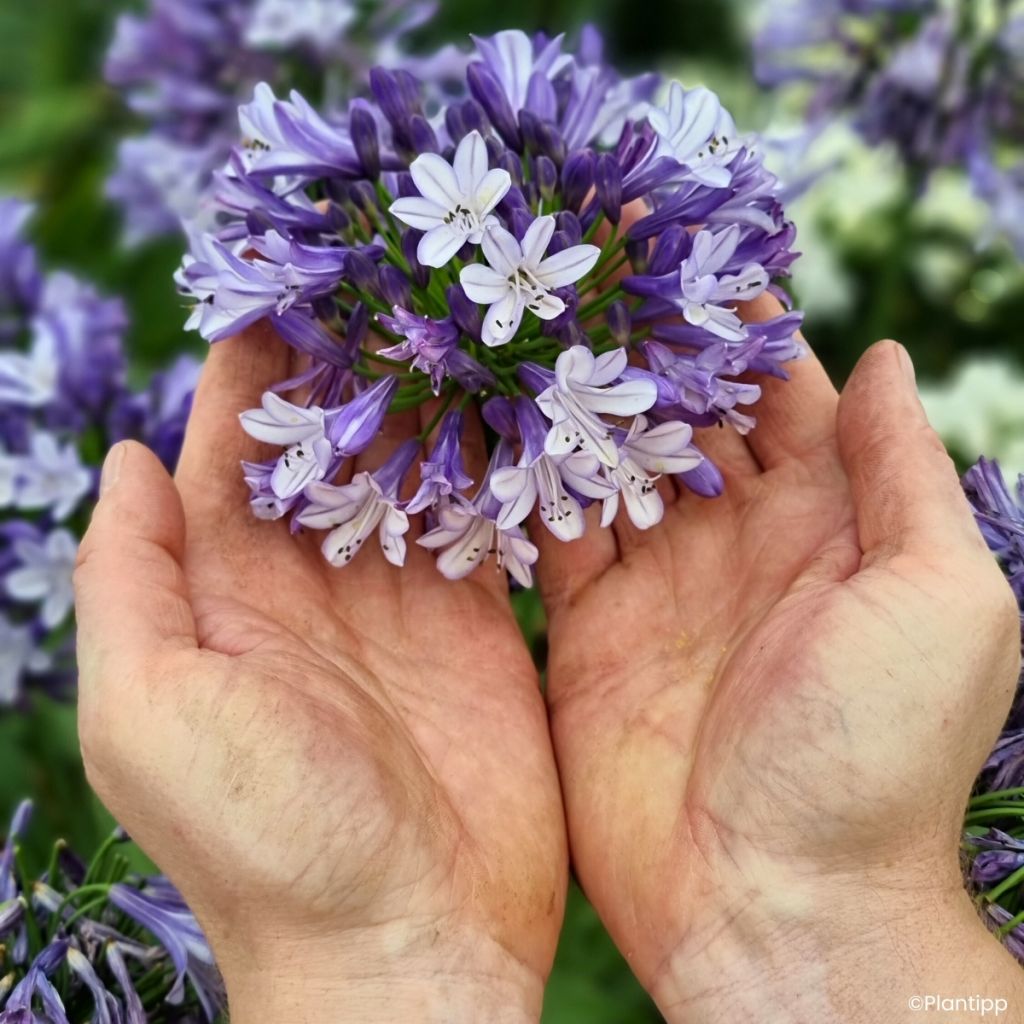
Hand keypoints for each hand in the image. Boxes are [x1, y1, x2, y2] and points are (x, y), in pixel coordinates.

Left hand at [74, 324, 565, 1022]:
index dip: (252, 366)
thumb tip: (130, 458)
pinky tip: (515, 402)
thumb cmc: (265, 841)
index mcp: (227, 590)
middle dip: (354, 363)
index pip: (235, 447)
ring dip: (430, 400)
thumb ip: (132, 580)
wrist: (404, 942)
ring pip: (413, 470)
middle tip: (391, 275)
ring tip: (458, 316)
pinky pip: (485, 522)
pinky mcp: (480, 623)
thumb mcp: (149, 712)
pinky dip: (494, 465)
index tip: (285, 280)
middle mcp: (315, 582)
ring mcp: (403, 600)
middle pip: (331, 442)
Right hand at [537, 298, 1023, 1020]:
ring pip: (610, 464)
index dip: (741, 324)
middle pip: (684, 416)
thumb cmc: (877, 756)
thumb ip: (905, 475)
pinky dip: (529, 484)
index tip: (689, 247)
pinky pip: (553, 536)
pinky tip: (494, 423)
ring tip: (528, 321)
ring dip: (578, 401)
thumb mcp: (942, 600)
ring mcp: (658, 583)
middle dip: (643, 344)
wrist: (775, 903)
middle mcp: (738, 541)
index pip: (780, 394)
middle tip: (585, 263)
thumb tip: (882, 357)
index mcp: (829, 522)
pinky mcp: (589, 629)